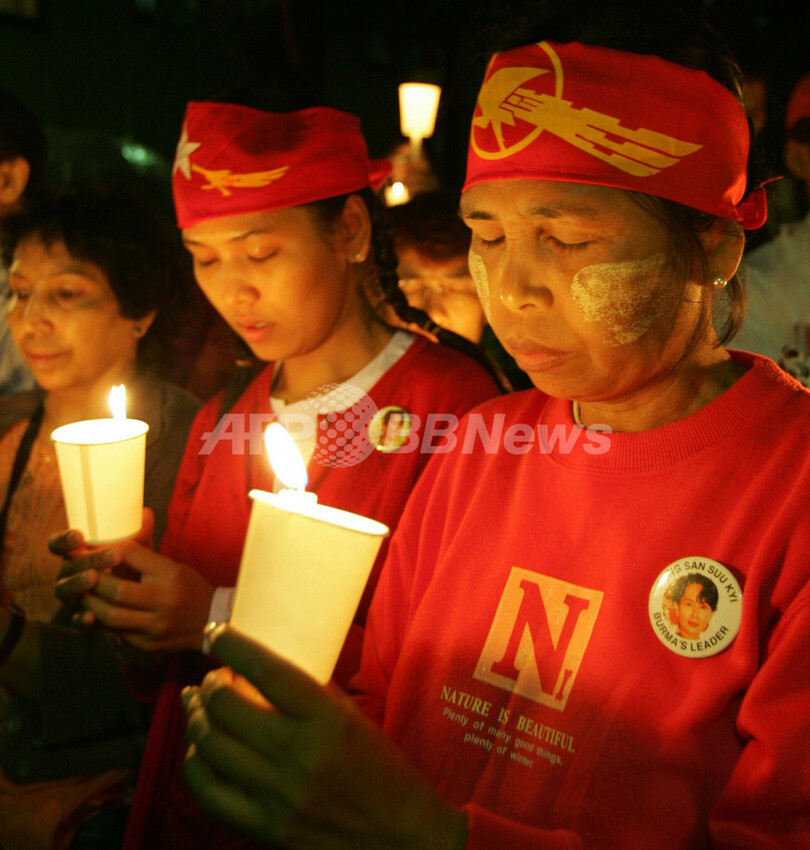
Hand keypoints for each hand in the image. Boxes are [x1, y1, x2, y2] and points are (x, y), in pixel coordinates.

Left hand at [53, 516, 214, 651]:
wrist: (213, 621)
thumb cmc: (189, 588)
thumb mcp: (173, 567)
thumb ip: (144, 557)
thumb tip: (113, 542)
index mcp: (171, 574)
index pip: (131, 556)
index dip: (106, 551)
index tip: (89, 548)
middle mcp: (165, 600)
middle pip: (117, 590)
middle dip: (92, 581)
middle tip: (79, 574)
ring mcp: (156, 625)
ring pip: (111, 616)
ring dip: (91, 605)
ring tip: (81, 595)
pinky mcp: (150, 643)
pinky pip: (117, 633)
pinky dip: (102, 622)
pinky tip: (95, 613)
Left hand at [183, 626, 466, 848]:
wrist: (399, 838)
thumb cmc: (383, 770)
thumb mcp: (354, 719)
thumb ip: (312, 694)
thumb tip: (267, 669)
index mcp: (326, 719)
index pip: (266, 671)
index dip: (233, 647)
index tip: (216, 633)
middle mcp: (297, 754)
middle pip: (227, 707)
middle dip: (210, 684)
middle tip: (213, 677)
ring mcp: (277, 795)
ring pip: (211, 746)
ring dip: (197, 717)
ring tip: (198, 704)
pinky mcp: (265, 828)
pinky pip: (210, 793)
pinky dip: (196, 764)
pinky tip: (198, 748)